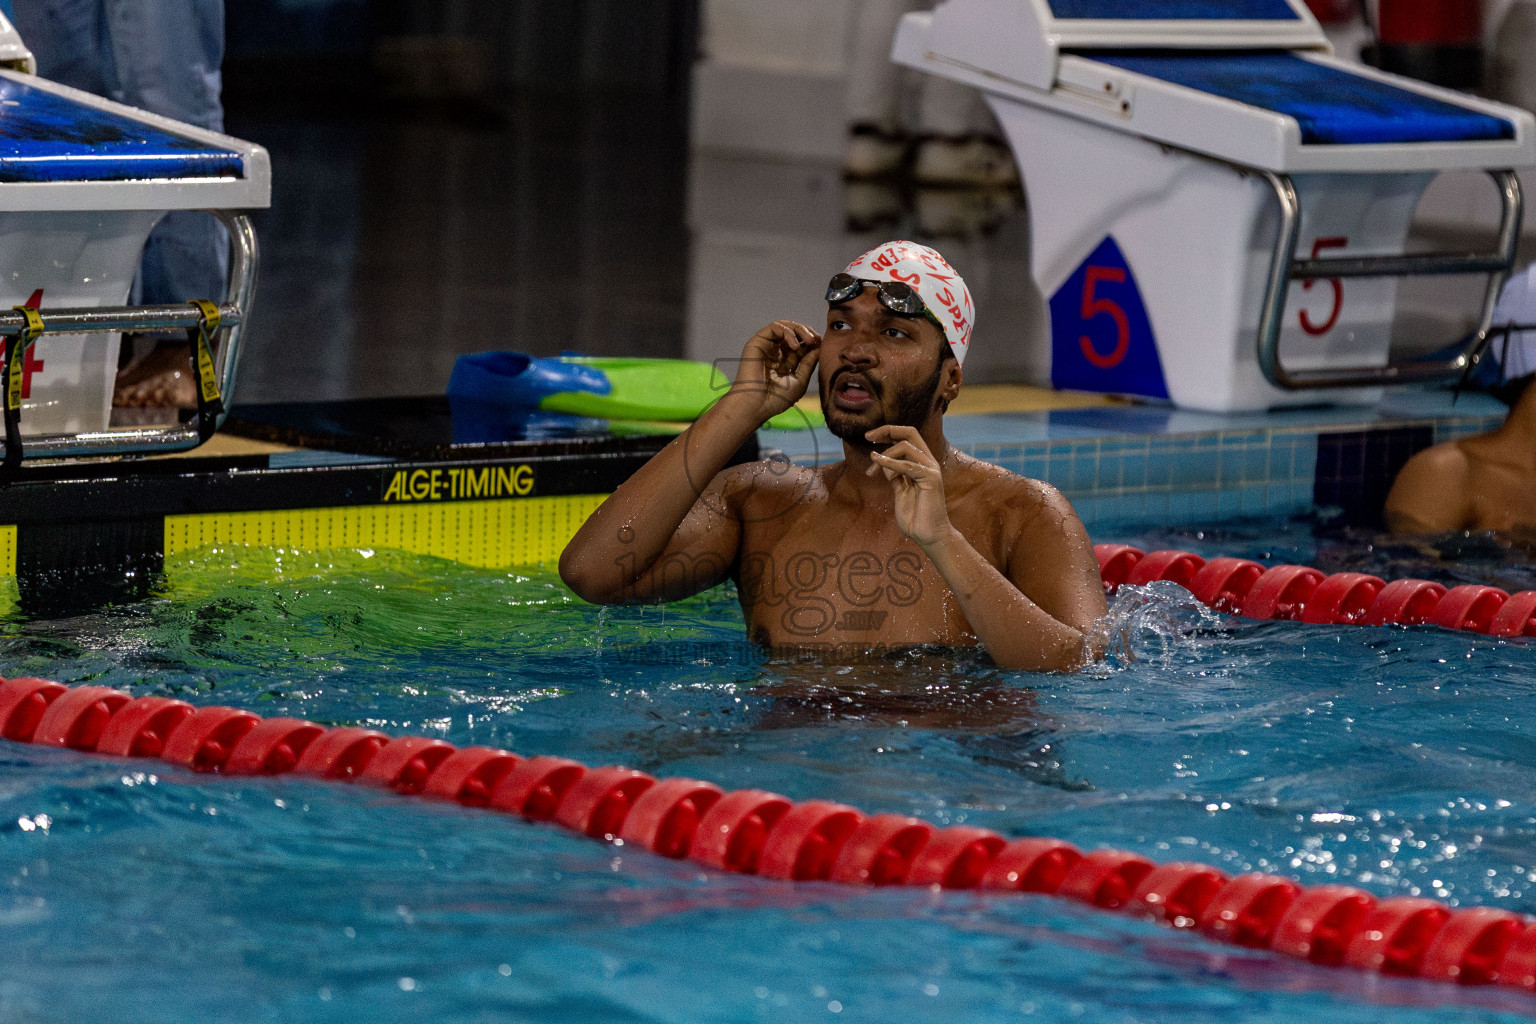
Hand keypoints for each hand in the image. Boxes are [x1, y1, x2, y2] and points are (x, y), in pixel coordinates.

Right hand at [726, 321, 819, 424]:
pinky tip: (795, 344)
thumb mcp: (800, 380)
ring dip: (800, 330)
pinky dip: (787, 331)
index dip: (813, 342)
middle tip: (817, 339)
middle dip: (808, 333)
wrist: (756, 405)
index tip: (823, 344)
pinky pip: (775, 327)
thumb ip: (809, 363)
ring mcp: (767, 346)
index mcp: (786, 362)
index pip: (802, 345)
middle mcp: (776, 352)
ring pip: (785, 327)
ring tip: (810, 340)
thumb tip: (819, 346)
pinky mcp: (758, 342)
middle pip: (795, 333)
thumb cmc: (777, 398)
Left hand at [865, 424, 951, 546]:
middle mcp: (928, 462)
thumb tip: (884, 463)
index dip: (888, 432)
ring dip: (884, 456)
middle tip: (867, 436)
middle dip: (887, 430)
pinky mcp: (931, 478)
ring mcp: (931, 469)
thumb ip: (895, 476)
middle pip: (910, 433)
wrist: (928, 536)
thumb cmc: (915, 516)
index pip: (907, 437)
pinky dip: (889, 462)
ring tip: (871, 471)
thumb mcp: (900, 491)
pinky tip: (876, 462)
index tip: (869, 437)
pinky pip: (907, 465)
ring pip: (905, 447)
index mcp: (921, 463)